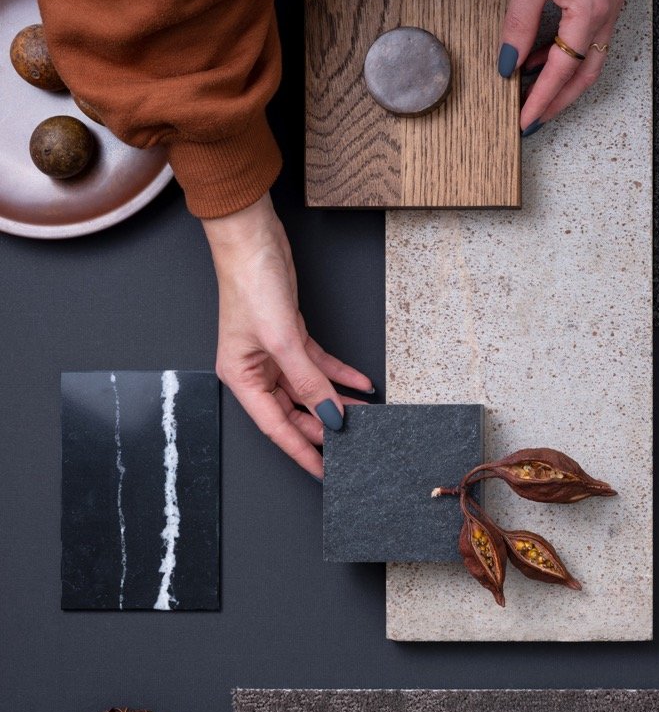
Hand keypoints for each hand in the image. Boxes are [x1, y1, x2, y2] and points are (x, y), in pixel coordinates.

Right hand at [203, 194, 372, 479]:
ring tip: (365, 419)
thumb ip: (308, 382)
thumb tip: (329, 416)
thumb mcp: (283, 340)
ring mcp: (274, 354)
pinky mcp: (292, 337)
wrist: (253, 239)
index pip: (277, 426)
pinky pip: (320, 366)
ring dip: (337, 402)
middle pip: (295, 411)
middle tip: (353, 446)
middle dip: (324, 428)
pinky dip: (341, 376)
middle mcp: (256, 370)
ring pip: (311, 390)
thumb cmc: (250, 283)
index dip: (302, 451)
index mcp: (241, 377)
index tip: (323, 472)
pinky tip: (363, 386)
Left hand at [498, 0, 623, 131]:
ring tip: (532, 94)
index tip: (526, 120)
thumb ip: (519, 21)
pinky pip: (588, 41)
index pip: (563, 70)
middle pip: (584, 76)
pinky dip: (565, 57)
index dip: (543, 98)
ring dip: (561, 81)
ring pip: (589, 61)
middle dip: (558, 102)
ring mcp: (610, 8)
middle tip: (534, 121)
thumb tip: (507, 61)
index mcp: (592, 10)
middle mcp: (607, 14)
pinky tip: (541, 59)